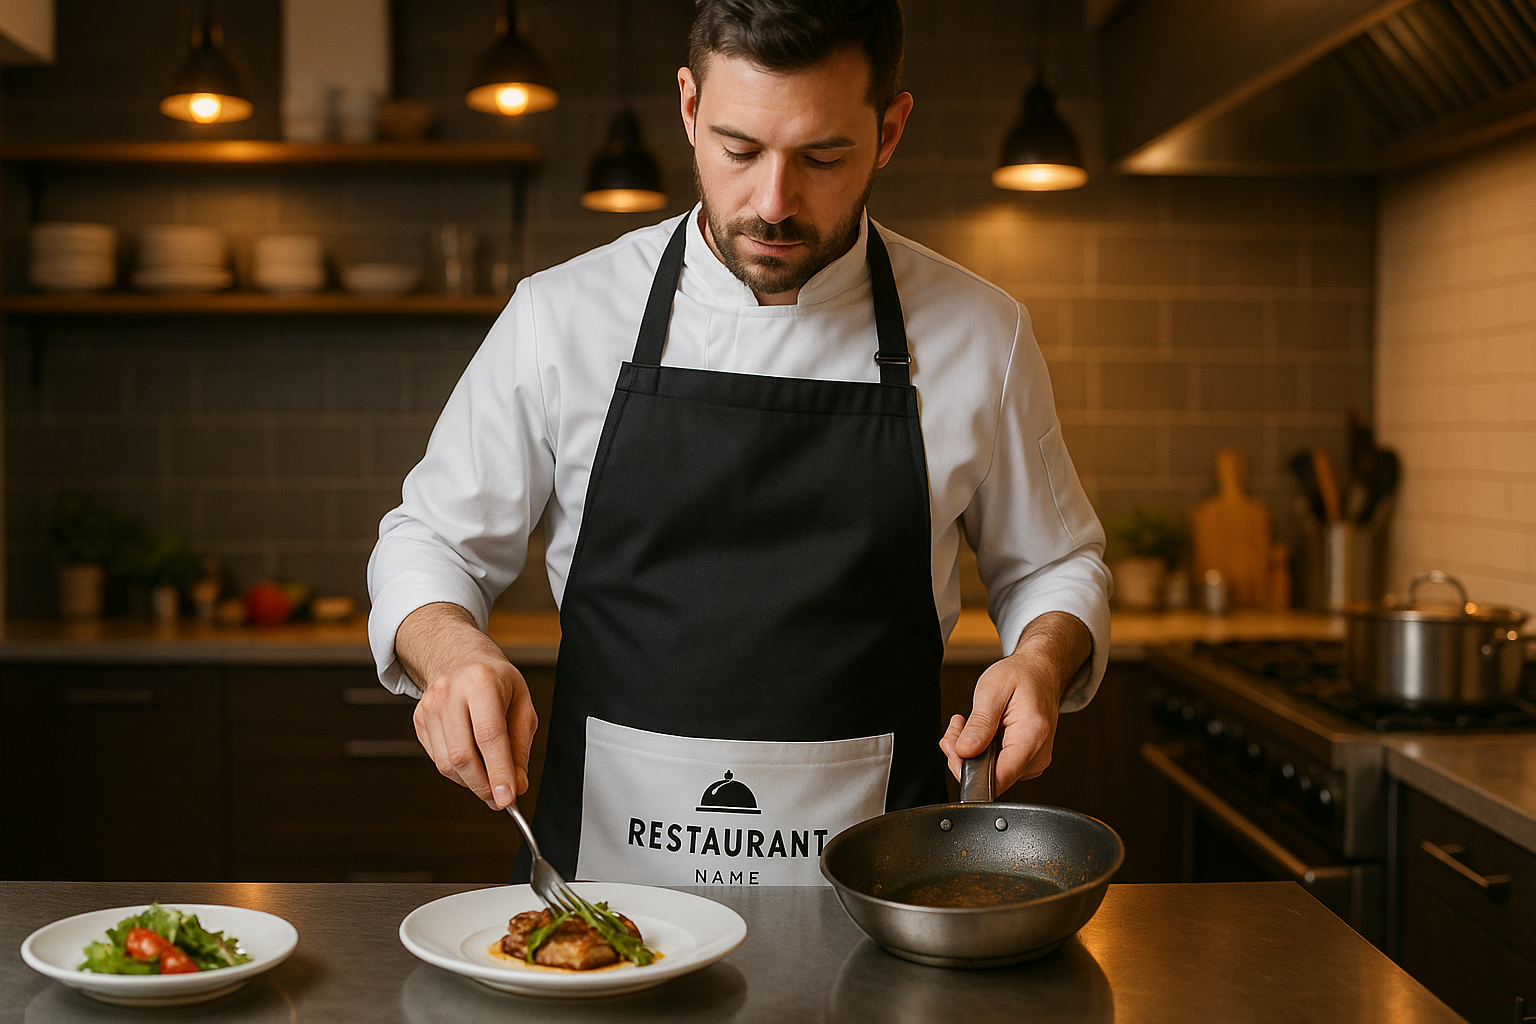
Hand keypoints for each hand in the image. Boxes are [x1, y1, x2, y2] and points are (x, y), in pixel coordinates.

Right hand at [396, 603, 538, 809]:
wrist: (459, 658)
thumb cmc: (495, 681)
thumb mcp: (521, 704)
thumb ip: (520, 746)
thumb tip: (517, 784)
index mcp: (481, 682)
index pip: (489, 736)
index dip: (499, 772)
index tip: (508, 799)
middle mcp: (450, 693)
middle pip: (463, 755)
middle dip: (484, 785)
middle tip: (501, 799)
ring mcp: (429, 707)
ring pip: (448, 764)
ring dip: (471, 782)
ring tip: (490, 780)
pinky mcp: (419, 721)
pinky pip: (438, 760)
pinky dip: (458, 772)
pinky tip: (472, 762)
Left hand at [940, 654, 1060, 792]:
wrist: (1040, 672)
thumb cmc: (1021, 676)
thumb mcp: (992, 689)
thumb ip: (979, 723)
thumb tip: (965, 752)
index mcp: (1032, 736)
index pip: (998, 779)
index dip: (968, 771)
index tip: (955, 747)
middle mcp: (1037, 755)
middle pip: (990, 778)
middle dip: (962, 756)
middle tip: (956, 728)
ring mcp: (1033, 761)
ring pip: (990, 774)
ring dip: (969, 753)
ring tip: (967, 725)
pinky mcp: (1026, 762)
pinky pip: (997, 767)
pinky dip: (980, 753)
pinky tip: (978, 733)